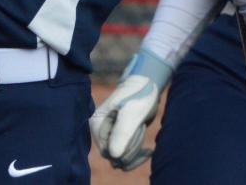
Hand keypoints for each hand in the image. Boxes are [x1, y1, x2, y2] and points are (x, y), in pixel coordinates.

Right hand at [89, 48, 172, 171]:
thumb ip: (122, 133)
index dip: (124, 150)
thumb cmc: (139, 95)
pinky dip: (137, 156)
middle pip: (114, 157)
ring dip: (135, 153)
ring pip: (121, 160)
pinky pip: (126, 158)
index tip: (137, 134)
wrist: (147, 86)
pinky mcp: (119, 138)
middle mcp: (100, 131)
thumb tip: (113, 156)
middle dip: (131, 150)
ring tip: (143, 132)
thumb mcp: (132, 113)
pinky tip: (148, 150)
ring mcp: (110, 136)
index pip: (107, 151)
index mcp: (97, 124)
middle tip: (141, 129)